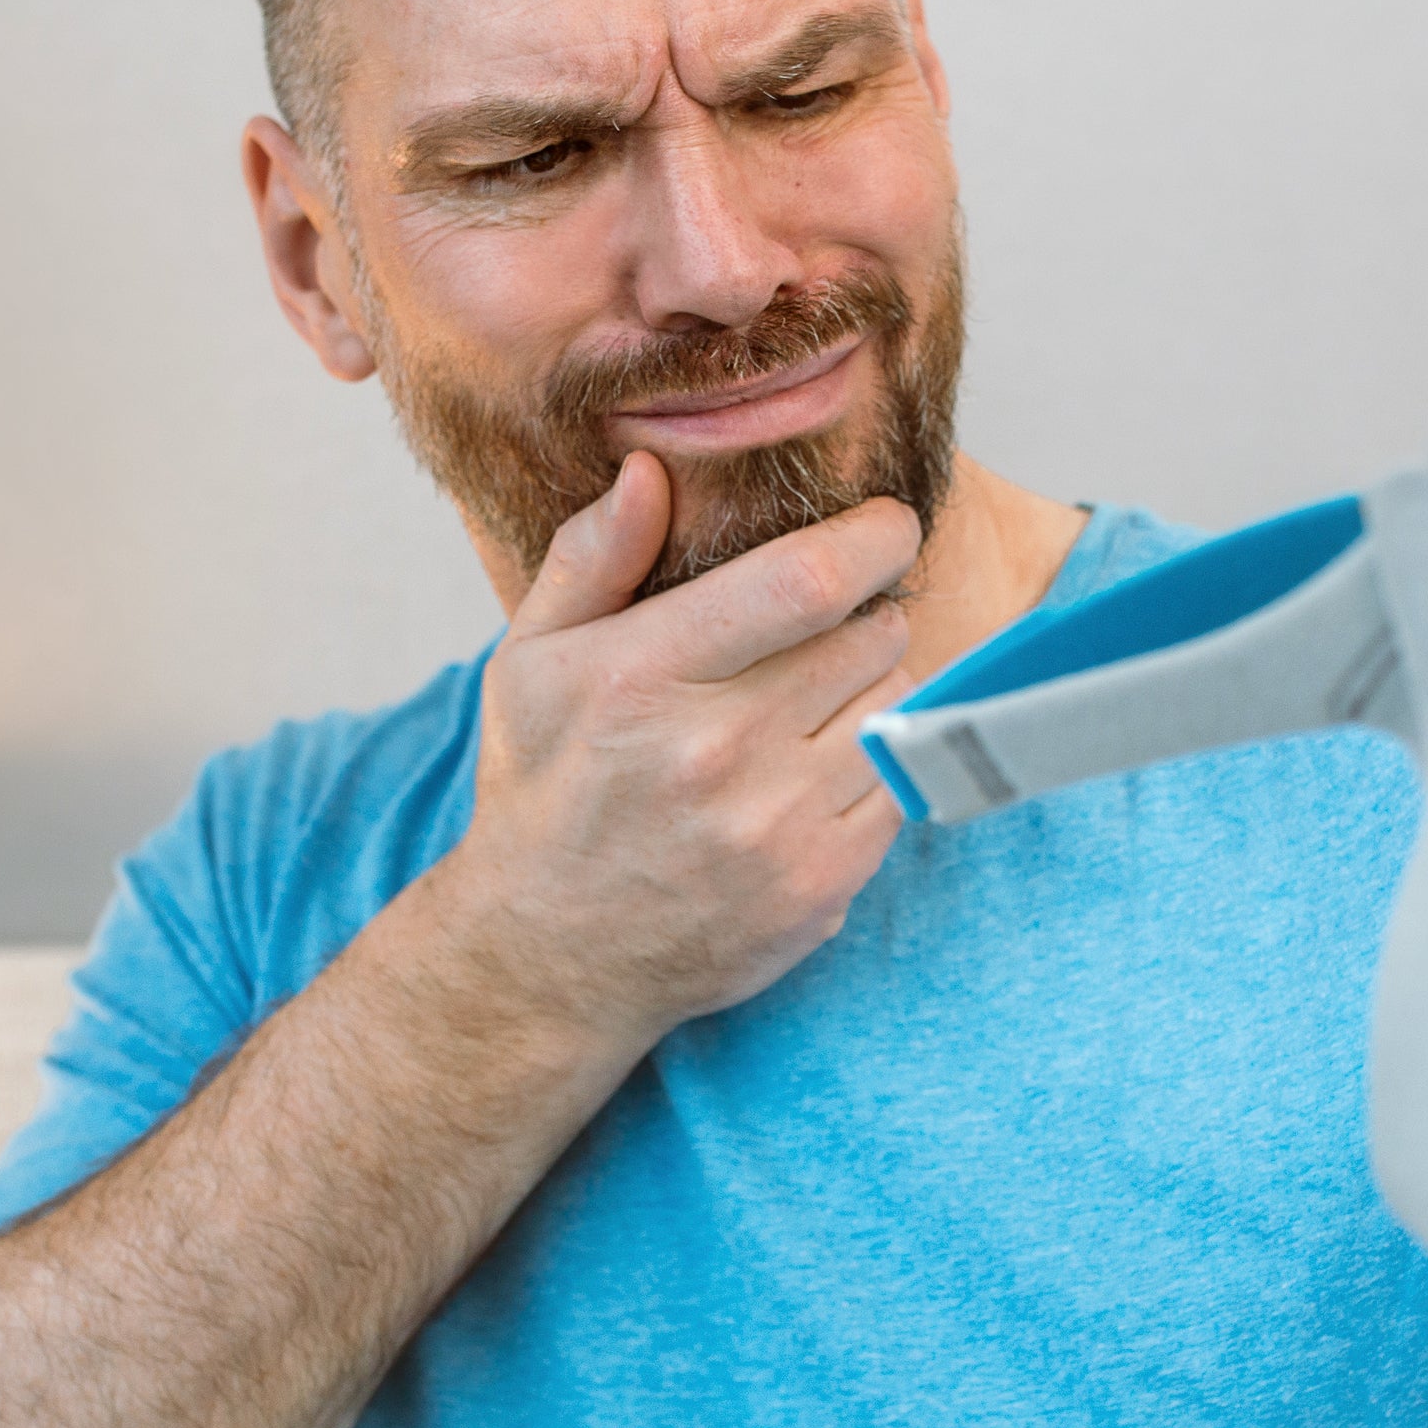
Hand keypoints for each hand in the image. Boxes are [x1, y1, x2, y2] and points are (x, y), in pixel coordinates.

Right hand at [442, 452, 918, 1043]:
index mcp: (643, 678)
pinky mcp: (819, 887)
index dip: (873, 540)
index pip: (805, 582)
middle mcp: (716, 752)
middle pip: (870, 637)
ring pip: (895, 708)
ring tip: (811, 706)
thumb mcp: (530, 661)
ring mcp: (775, 829)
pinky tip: (813, 773)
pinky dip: (873, 767)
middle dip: (862, 618)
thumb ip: (591, 558)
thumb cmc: (545, 791)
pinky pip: (898, 788)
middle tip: (820, 633)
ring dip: (871, 691)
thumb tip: (650, 471)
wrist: (551, 956)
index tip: (888, 527)